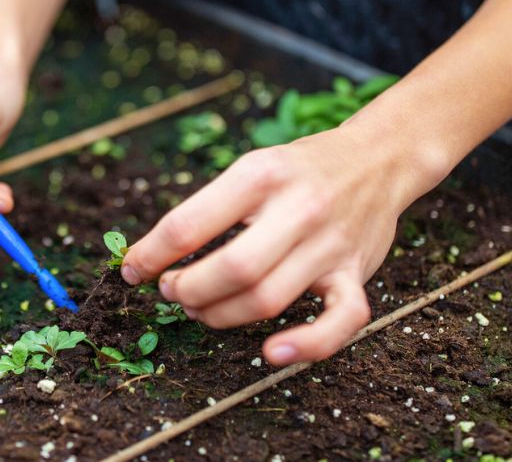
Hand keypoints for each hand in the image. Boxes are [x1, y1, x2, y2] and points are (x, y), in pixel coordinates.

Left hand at [120, 121, 446, 365]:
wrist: (377, 157)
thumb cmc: (299, 170)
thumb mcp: (252, 167)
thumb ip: (210, 208)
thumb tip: (153, 255)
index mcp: (261, 176)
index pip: (189, 223)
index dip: (151, 254)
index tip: (133, 270)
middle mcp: (299, 209)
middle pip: (231, 269)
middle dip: (187, 290)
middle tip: (172, 290)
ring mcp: (330, 245)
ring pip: (268, 299)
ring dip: (221, 316)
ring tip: (201, 309)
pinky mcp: (357, 273)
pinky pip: (340, 321)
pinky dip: (307, 345)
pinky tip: (272, 353)